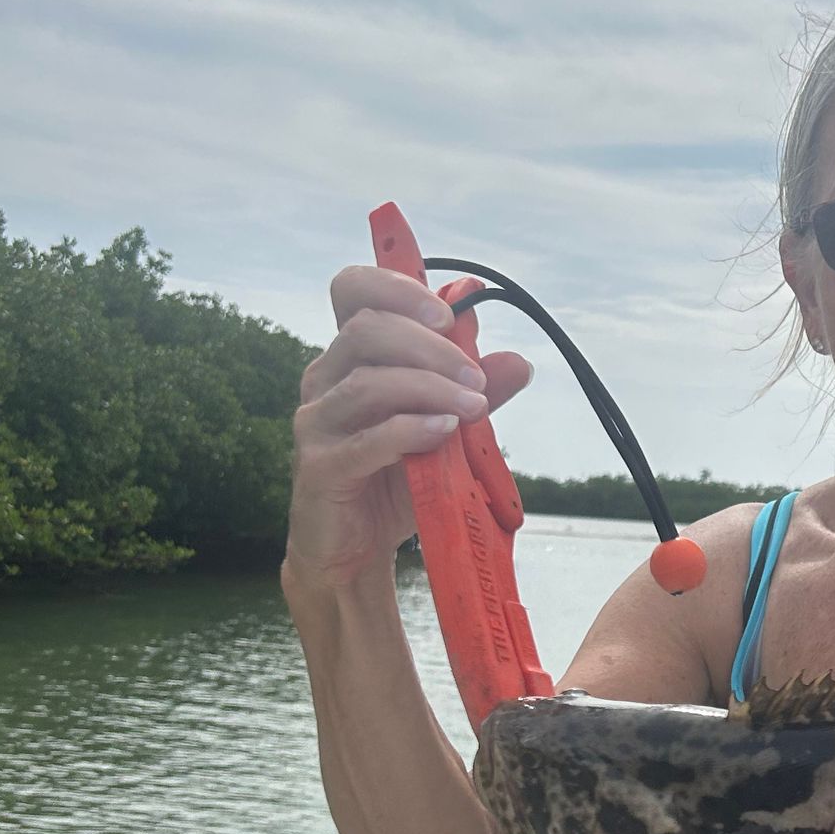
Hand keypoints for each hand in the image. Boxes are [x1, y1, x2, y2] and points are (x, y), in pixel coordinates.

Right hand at [285, 265, 534, 591]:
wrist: (355, 548)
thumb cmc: (394, 480)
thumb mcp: (444, 431)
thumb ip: (474, 393)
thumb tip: (517, 362)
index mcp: (350, 356)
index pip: (352, 290)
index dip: (395, 285)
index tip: (447, 314)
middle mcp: (324, 379)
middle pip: (366, 330)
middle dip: (430, 347)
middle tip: (475, 378)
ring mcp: (316, 422)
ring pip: (367, 382)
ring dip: (430, 388)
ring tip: (473, 408)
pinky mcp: (319, 466)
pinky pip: (366, 438)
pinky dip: (410, 429)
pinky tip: (443, 432)